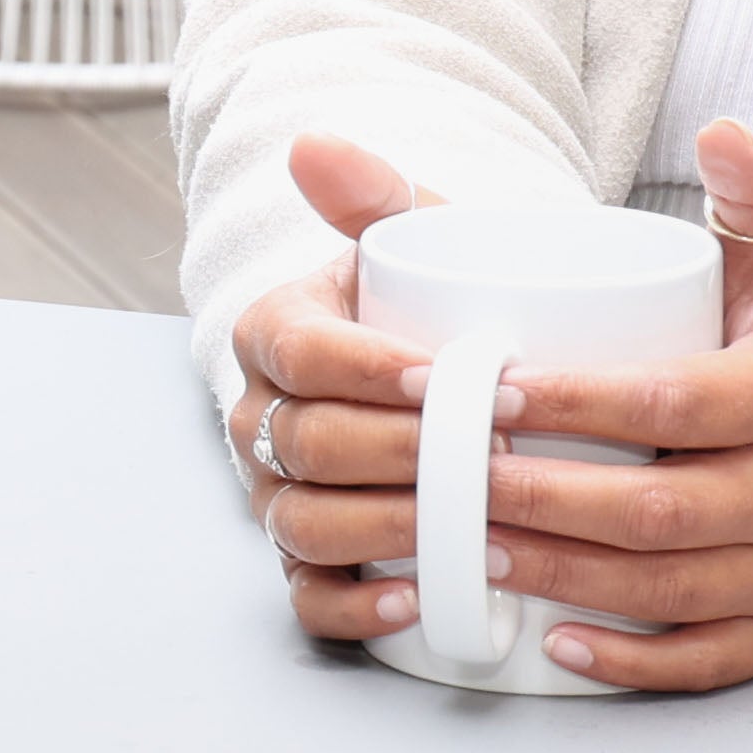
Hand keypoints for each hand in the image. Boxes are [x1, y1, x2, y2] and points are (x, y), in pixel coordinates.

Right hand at [223, 133, 442, 643]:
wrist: (445, 373)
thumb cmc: (434, 306)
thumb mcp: (415, 242)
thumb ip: (379, 194)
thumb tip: (313, 145)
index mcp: (275, 332)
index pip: (296, 350)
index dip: (365, 369)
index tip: (445, 377)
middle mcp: (260, 416)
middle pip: (306, 443)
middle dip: (399, 454)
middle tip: (492, 457)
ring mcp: (277, 492)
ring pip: (304, 523)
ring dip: (389, 533)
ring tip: (477, 533)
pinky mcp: (308, 558)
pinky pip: (309, 596)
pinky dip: (357, 606)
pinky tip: (416, 603)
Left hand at [240, 124, 752, 690]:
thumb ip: (741, 189)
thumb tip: (723, 122)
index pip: (669, 401)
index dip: (573, 401)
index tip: (482, 388)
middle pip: (656, 509)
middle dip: (540, 497)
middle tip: (443, 478)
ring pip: (666, 587)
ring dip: (559, 572)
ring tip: (466, 547)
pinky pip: (704, 660)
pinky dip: (630, 660)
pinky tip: (553, 641)